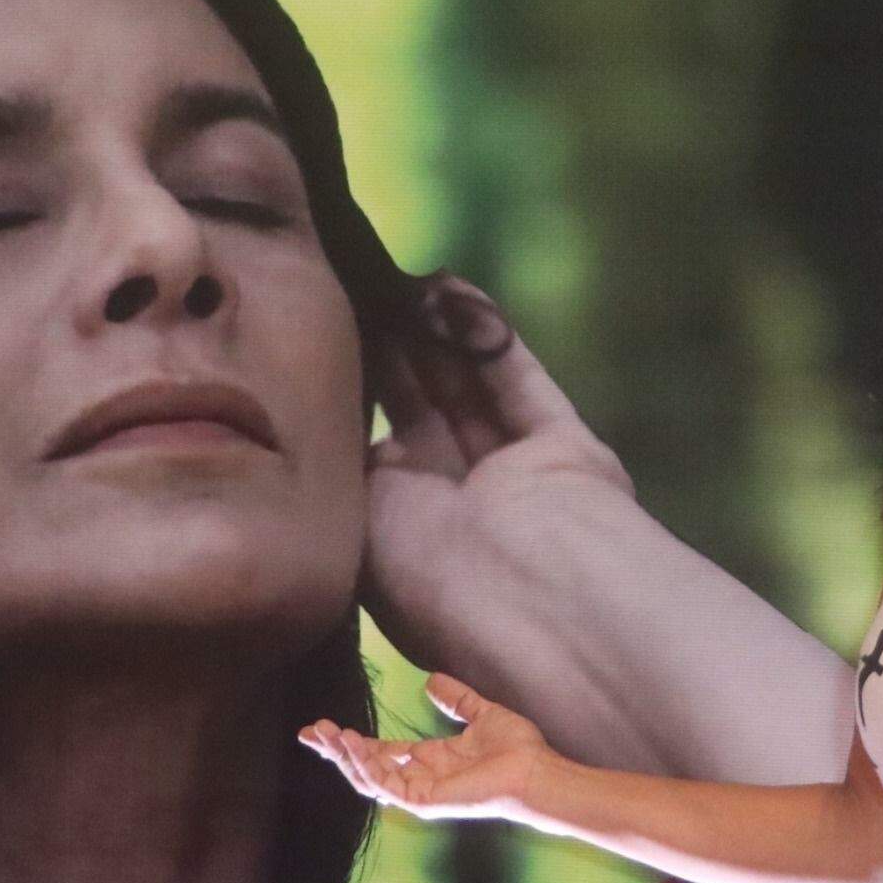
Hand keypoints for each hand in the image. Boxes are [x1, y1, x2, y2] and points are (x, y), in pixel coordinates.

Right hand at [298, 674, 556, 825]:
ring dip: (345, 757)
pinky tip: (352, 744)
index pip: (379, 753)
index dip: (350, 742)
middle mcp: (420, 779)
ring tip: (325, 734)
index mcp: (429, 762)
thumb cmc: (516, 749)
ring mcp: (420, 793)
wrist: (536, 769)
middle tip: (309, 732)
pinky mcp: (425, 801)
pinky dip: (366, 766)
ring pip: (369, 779)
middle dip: (336, 751)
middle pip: (366, 768)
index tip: (321, 727)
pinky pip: (386, 786)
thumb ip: (456, 699)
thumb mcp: (480, 714)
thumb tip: (431, 679)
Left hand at [360, 281, 647, 655]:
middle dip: (393, 358)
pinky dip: (486, 337)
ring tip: (394, 279)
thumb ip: (351, 470)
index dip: (350, 403)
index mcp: (407, 551)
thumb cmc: (434, 586)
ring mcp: (518, 481)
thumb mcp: (359, 527)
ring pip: (469, 393)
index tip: (317, 346)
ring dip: (434, 338)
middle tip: (354, 293)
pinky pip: (520, 383)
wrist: (537, 603)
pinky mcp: (566, 451)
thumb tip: (345, 415)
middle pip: (424, 417)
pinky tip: (448, 288)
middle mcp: (463, 515)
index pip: (377, 462)